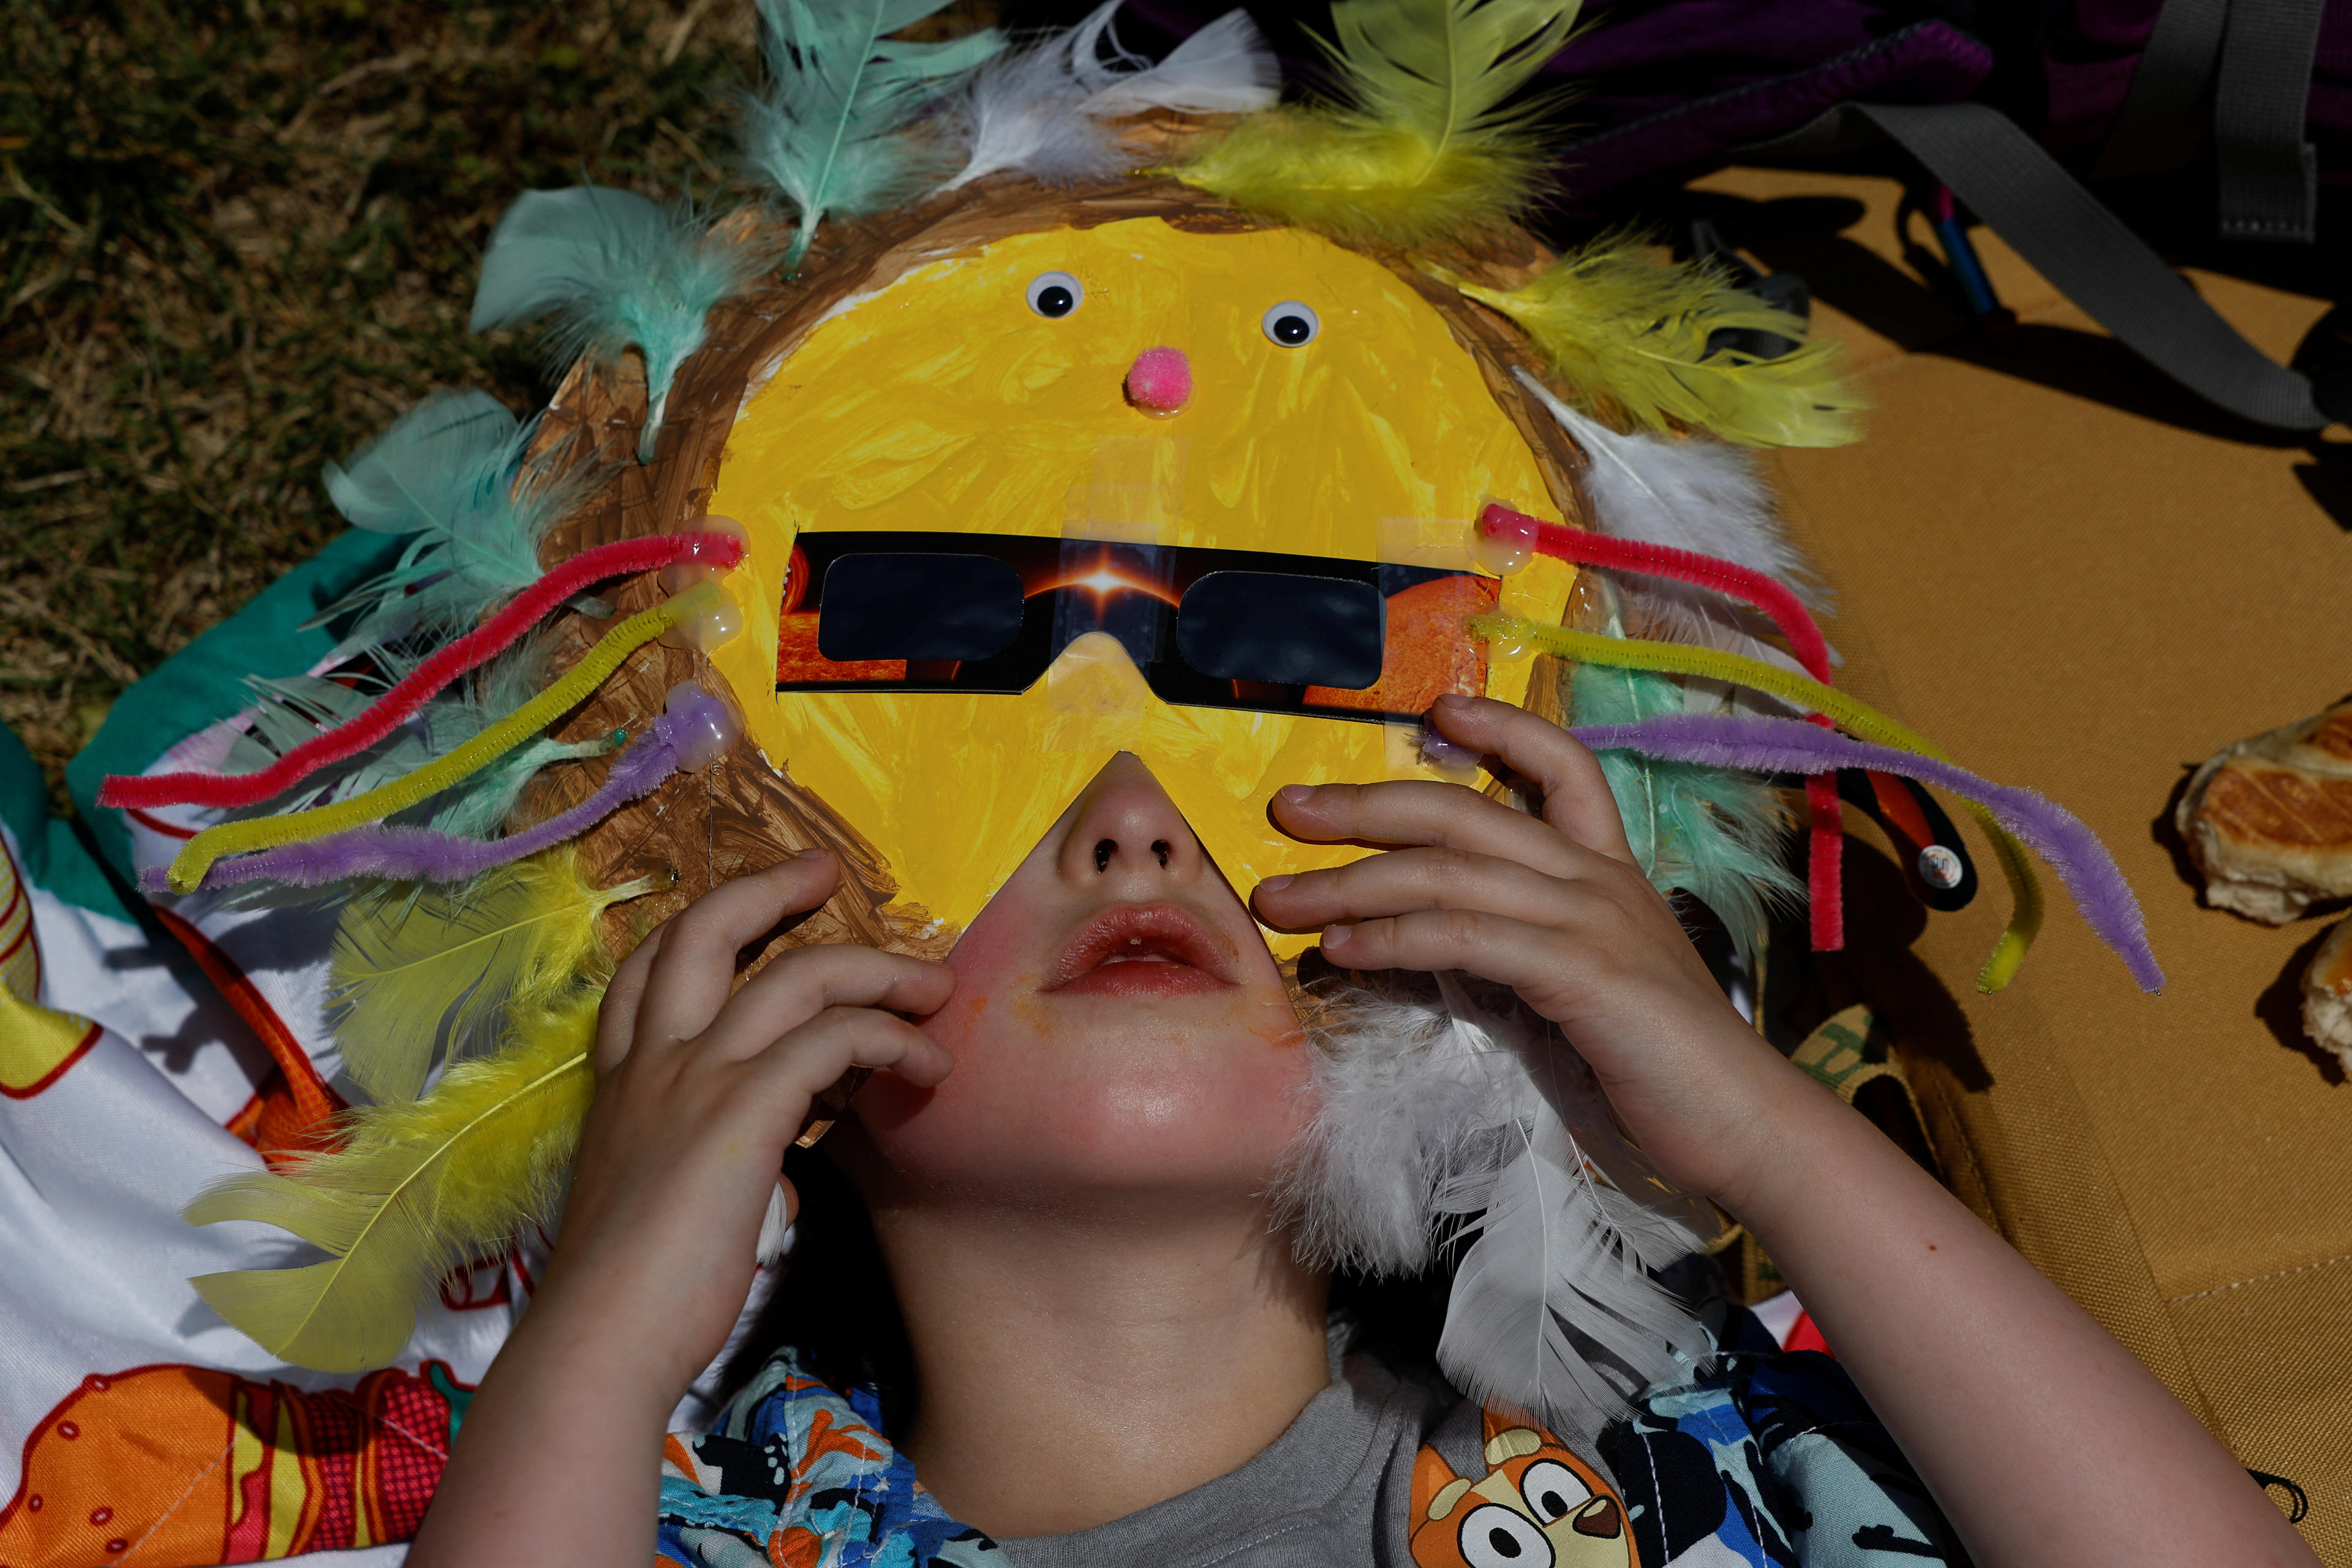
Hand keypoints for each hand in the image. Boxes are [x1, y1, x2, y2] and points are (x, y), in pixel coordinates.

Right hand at [530, 851, 956, 1399]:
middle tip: (831, 873)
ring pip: (796, 975)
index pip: (648, 969)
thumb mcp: (661, 1200)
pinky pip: (834, 1039)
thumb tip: (771, 1157)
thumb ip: (707, 1156)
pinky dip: (892, 1039)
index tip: (764, 911)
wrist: (601, 1344)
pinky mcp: (742, 1113)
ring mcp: (692, 1081)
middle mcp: (651, 1065)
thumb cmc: (633, 1298)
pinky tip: (928, 1067)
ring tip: (933, 986)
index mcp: (621, 1083)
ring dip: (877, 970)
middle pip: (703, 929)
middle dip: (770, 889)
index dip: (707, 926)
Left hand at [1249, 693, 1805, 1208]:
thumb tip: (1422, 941)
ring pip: (1449, 873)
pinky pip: (1466, 937)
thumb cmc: (1658, 1066)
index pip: (1564, 765)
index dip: (1502, 726)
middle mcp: (1599, 879)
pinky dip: (1393, 937)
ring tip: (1279, 899)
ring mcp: (1592, 921)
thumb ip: (1514, 952)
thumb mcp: (1579, 989)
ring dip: (1350, 883)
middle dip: (1366, 805)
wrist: (1743, 1124)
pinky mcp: (1581, 974)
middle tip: (1287, 808)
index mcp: (1607, 872)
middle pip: (1467, 812)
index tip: (1434, 710)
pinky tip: (1341, 948)